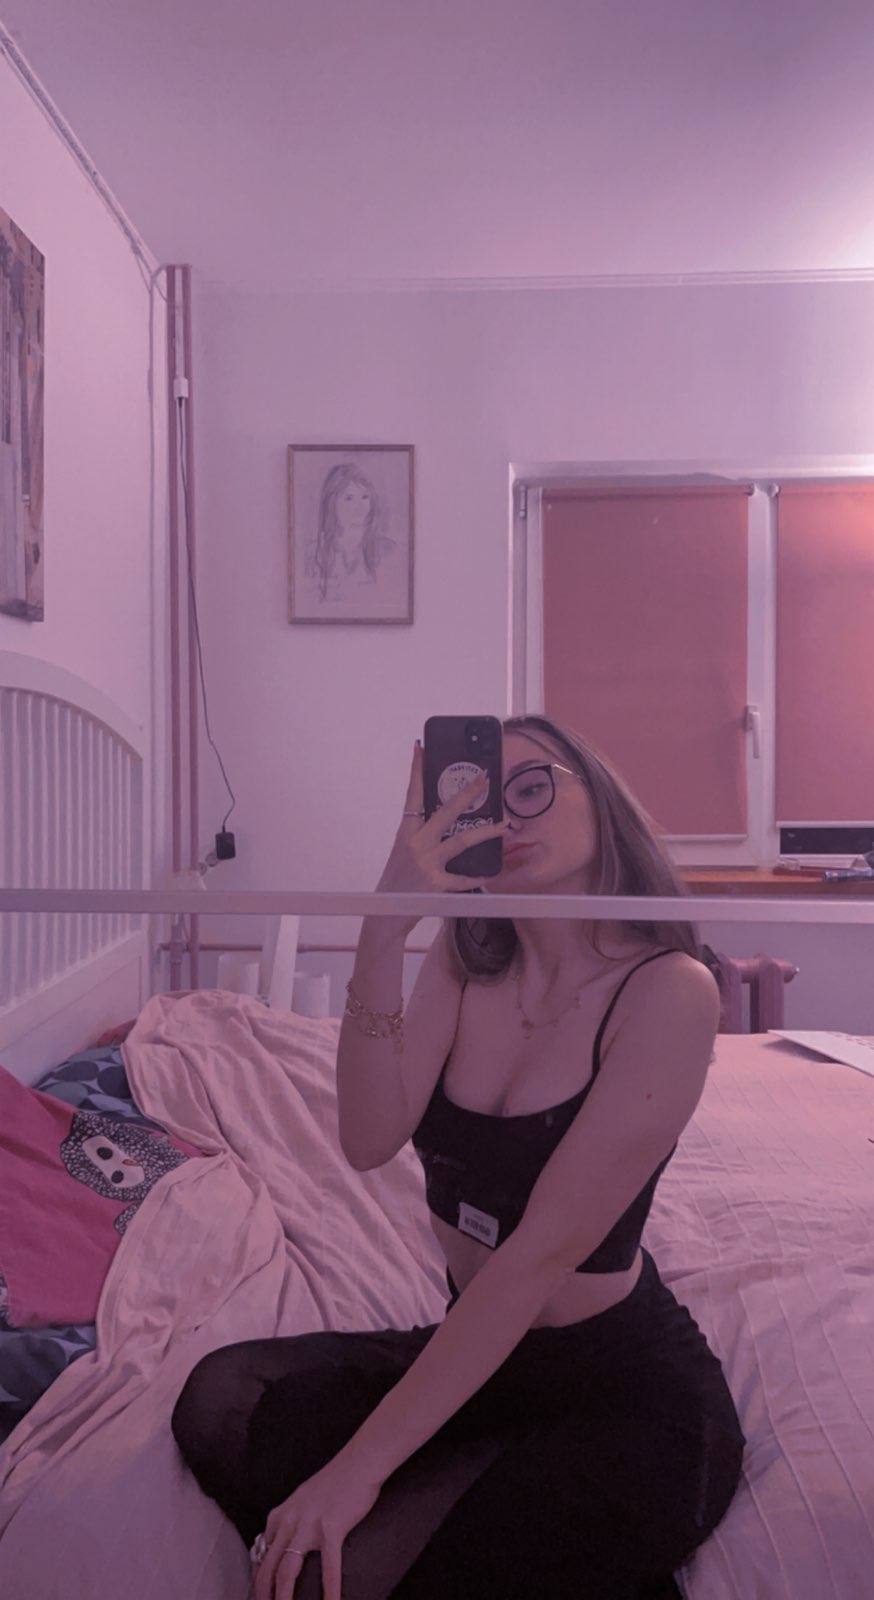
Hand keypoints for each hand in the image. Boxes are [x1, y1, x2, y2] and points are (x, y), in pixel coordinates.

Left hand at [251, 1452, 383, 1599]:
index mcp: (281, 1514)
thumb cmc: (335, 1480)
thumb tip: (285, 1544)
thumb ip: (291, 1520)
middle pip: (268, 1567)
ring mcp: (308, 1525)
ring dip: (283, 1598)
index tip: (262, 1595)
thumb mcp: (302, 1499)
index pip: (261, 1554)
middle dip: (263, 1594)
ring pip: (286, 1571)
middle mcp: (289, 1520)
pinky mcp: (331, 1528)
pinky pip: (328, 1567)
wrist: (359, 1462)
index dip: (259, 1579)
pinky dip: (329, 1591)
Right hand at [375, 740, 509, 925]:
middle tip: (484, 778)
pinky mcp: (436, 884)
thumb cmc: (397, 882)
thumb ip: (421, 836)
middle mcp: (415, 843)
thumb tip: (446, 820)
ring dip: (487, 832)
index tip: (421, 747)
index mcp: (405, 832)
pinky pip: (463, 879)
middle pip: (446, 811)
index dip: (417, 770)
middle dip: (467, 793)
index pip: (412, 795)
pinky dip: (477, 877)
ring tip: (505, 825)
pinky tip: (490, 874)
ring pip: (462, 840)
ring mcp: (426, 863)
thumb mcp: (403, 853)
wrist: (385, 916)